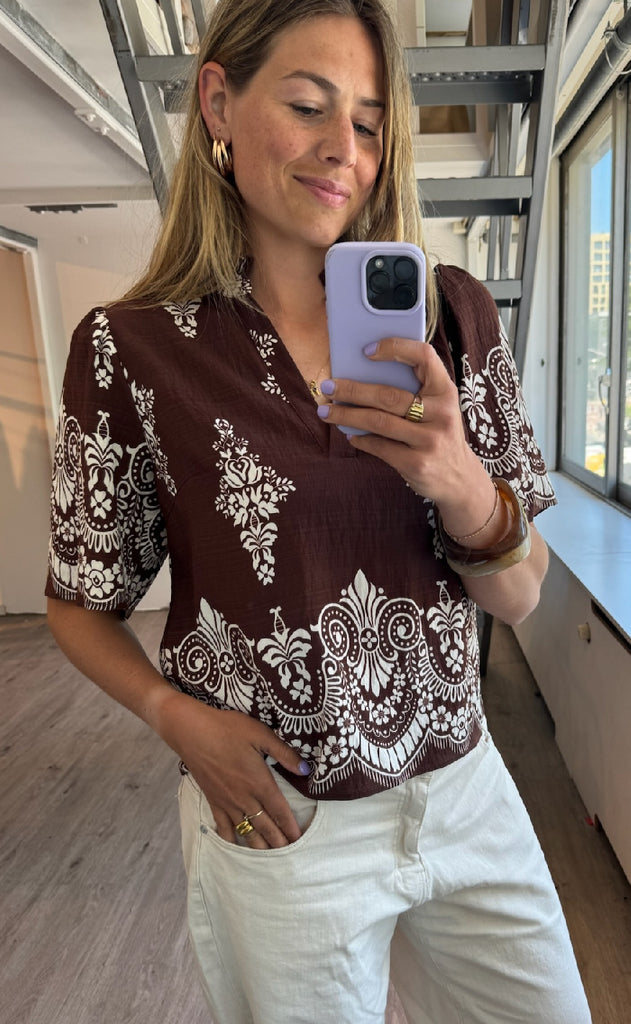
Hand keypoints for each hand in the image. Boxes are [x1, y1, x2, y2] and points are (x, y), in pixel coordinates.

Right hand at [157, 691, 309, 848]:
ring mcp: (227, 802)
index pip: (280, 811)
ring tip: (270, 860)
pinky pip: (224, 826)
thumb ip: (284, 753)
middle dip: (279, 843)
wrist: (192, 732)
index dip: (290, 827)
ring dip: (260, 846)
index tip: (299, 840)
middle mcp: (245, 797)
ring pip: (247, 830)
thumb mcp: (261, 734)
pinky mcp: (213, 801)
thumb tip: (306, 769)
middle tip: (290, 857)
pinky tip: (236, 848)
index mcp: (260, 782)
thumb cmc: (228, 729)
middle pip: (266, 826)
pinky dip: (231, 840)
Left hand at [318, 337, 491, 526]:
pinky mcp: (417, 463)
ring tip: (326, 410)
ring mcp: (430, 440)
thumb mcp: (438, 408)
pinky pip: (379, 446)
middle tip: (328, 386)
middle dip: (352, 390)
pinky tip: (349, 435)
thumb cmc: (439, 434)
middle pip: (388, 395)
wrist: (459, 479)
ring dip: (346, 415)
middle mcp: (441, 413)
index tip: (366, 351)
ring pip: (378, 421)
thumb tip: (362, 376)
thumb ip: (414, 392)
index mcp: (445, 391)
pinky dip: (360, 439)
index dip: (395, 348)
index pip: (424, 356)